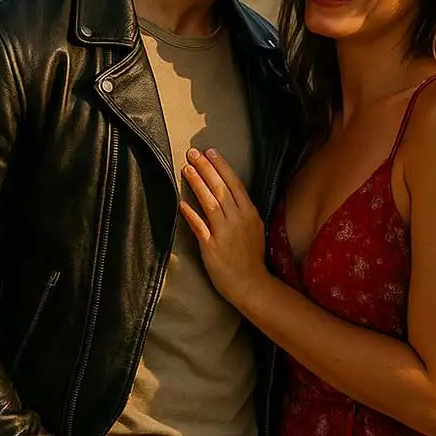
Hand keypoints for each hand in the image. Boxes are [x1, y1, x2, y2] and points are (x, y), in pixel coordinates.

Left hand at [179, 147, 268, 308]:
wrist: (251, 284)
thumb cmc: (251, 256)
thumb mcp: (254, 227)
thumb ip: (242, 210)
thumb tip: (229, 193)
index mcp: (249, 213)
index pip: (234, 183)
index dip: (221, 166)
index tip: (211, 152)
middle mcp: (238, 219)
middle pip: (221, 188)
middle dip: (206, 168)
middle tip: (193, 153)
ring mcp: (225, 233)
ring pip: (210, 202)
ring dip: (197, 183)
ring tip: (187, 168)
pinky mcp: (212, 247)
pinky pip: (199, 226)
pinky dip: (191, 213)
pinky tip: (181, 202)